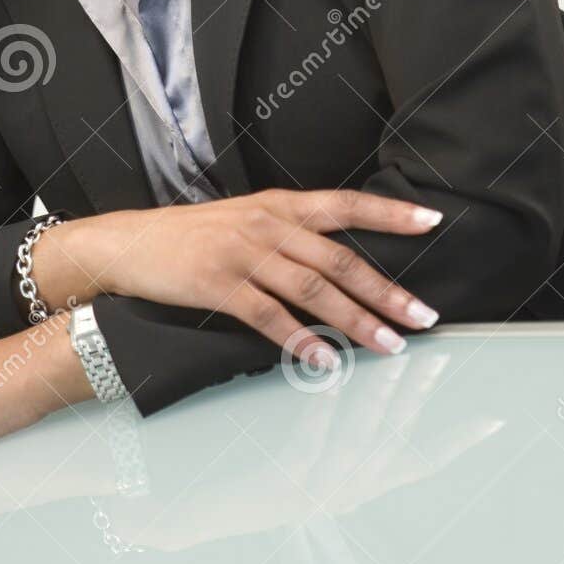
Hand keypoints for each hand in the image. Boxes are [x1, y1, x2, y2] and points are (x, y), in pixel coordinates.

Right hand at [83, 186, 443, 364]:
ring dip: (357, 320)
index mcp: (279, 204)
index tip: (432, 219)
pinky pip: (269, 316)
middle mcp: (267, 224)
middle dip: (388, 290)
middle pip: (340, 259)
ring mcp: (242, 253)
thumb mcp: (246, 218)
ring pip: (314, 289)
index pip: (345, 204)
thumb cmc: (193, 235)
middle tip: (424, 316)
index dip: (390, 212)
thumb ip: (291, 233)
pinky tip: (326, 359)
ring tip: (389, 345)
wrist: (131, 242)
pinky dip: (302, 340)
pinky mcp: (218, 284)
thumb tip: (340, 263)